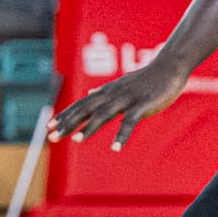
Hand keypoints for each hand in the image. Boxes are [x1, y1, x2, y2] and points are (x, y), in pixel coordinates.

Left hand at [49, 61, 186, 149]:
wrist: (169, 67)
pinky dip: (121, 135)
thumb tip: (89, 94)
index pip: (80, 104)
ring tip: (76, 141)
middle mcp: (111, 95)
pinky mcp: (142, 106)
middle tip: (51, 137)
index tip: (48, 126)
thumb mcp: (121, 84)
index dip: (64, 115)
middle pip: (85, 110)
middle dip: (68, 123)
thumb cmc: (146, 78)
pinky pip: (129, 122)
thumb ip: (104, 91)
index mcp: (106, 92)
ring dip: (89, 128)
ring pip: (103, 115)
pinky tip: (115, 149)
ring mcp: (126, 100)